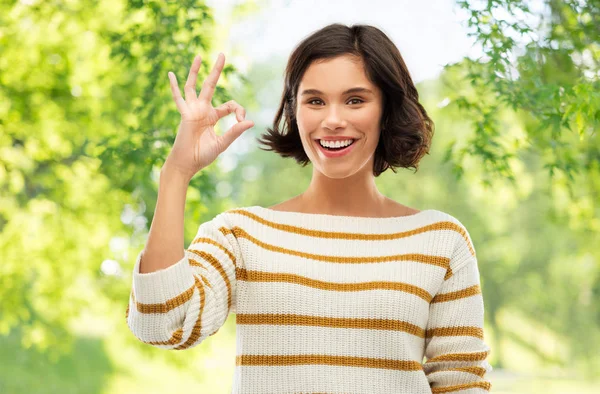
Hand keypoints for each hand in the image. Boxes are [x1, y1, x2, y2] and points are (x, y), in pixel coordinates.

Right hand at [163, 53, 253, 180]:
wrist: (187, 164)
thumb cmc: (202, 156)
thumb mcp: (222, 143)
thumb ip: (234, 132)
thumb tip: (251, 122)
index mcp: (213, 116)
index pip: (230, 105)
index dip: (239, 110)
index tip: (242, 120)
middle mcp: (203, 110)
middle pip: (210, 85)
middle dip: (216, 70)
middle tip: (222, 54)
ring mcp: (193, 111)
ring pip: (193, 86)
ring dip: (195, 71)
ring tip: (199, 56)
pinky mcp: (185, 115)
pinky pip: (178, 98)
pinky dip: (174, 87)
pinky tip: (171, 74)